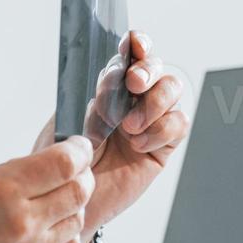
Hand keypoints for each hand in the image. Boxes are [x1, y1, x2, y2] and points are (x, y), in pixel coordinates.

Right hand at [0, 136, 95, 242]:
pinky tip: (51, 228)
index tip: (79, 147)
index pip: (65, 163)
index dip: (78, 150)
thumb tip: (43, 172)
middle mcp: (22, 222)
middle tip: (74, 171)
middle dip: (81, 175)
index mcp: (2, 191)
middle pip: (79, 190)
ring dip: (73, 206)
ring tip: (57, 201)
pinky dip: (65, 234)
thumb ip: (10, 180)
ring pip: (77, 220)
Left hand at [34, 30, 188, 242]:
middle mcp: (132, 98)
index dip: (137, 43)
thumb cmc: (64, 162)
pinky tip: (139, 144)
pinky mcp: (163, 145)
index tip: (134, 43)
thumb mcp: (69, 125)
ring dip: (154, 103)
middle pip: (155, 67)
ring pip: (172, 90)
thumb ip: (92, 100)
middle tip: (133, 84)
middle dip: (148, 70)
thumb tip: (114, 79)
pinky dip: (161, 130)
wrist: (70, 200)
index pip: (128, 55)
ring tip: (130, 127)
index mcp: (107, 86)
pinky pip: (178, 124)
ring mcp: (150, 119)